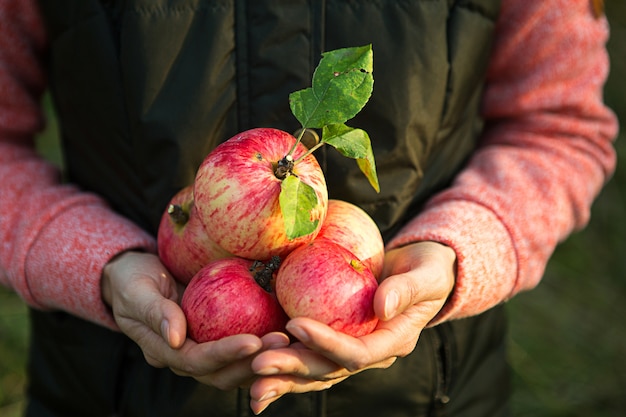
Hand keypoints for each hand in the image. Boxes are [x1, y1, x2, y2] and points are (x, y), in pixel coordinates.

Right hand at [101, 251, 289, 389]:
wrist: (134, 276)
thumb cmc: (132, 279)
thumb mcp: (136, 289)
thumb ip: (154, 311)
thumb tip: (176, 338)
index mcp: (163, 351)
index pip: (197, 360)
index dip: (225, 354)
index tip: (253, 341)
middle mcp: (185, 357)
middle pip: (222, 372)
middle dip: (253, 361)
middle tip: (282, 341)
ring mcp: (201, 349)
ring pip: (236, 367)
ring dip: (263, 357)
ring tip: (290, 339)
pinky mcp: (215, 338)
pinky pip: (241, 347)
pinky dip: (263, 344)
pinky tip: (285, 328)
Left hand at [248, 241, 455, 413]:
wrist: (422, 272)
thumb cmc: (428, 269)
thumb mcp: (427, 274)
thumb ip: (407, 289)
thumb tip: (382, 306)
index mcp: (393, 342)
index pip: (357, 353)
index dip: (327, 343)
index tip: (295, 325)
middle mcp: (370, 353)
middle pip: (328, 369)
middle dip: (292, 367)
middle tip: (257, 362)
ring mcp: (351, 349)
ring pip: (313, 370)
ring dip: (281, 374)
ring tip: (249, 374)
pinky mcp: (335, 341)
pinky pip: (307, 354)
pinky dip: (282, 361)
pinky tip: (251, 364)